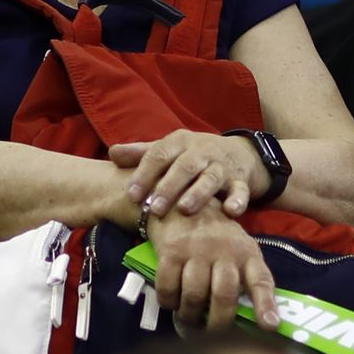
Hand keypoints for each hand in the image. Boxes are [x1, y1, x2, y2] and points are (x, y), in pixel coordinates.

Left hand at [111, 130, 268, 220]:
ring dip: (198, 193)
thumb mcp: (168, 150)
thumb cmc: (193, 156)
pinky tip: (230, 211)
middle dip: (169, 186)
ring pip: (211, 177)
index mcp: (179, 142)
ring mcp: (221, 166)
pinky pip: (240, 190)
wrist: (238, 153)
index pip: (159, 155)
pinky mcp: (240, 181)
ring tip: (185, 209)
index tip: (132, 194)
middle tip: (155, 208)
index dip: (144, 173)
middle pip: (185, 166)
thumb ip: (141, 154)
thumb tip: (112, 153)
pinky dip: (238, 200)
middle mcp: (201, 151)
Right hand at [147, 209, 278, 329]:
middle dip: (218, 324)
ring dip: (189, 316)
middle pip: (224, 294)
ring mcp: (197, 249)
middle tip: (211, 337)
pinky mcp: (171, 250)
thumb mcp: (238, 250)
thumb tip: (254, 321)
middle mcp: (225, 250)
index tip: (270, 326)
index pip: (260, 280)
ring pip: (194, 294)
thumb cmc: (215, 237)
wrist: (182, 203)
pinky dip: (168, 301)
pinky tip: (171, 303)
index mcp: (247, 253)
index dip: (266, 304)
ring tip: (188, 321)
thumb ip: (245, 279)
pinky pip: (168, 286)